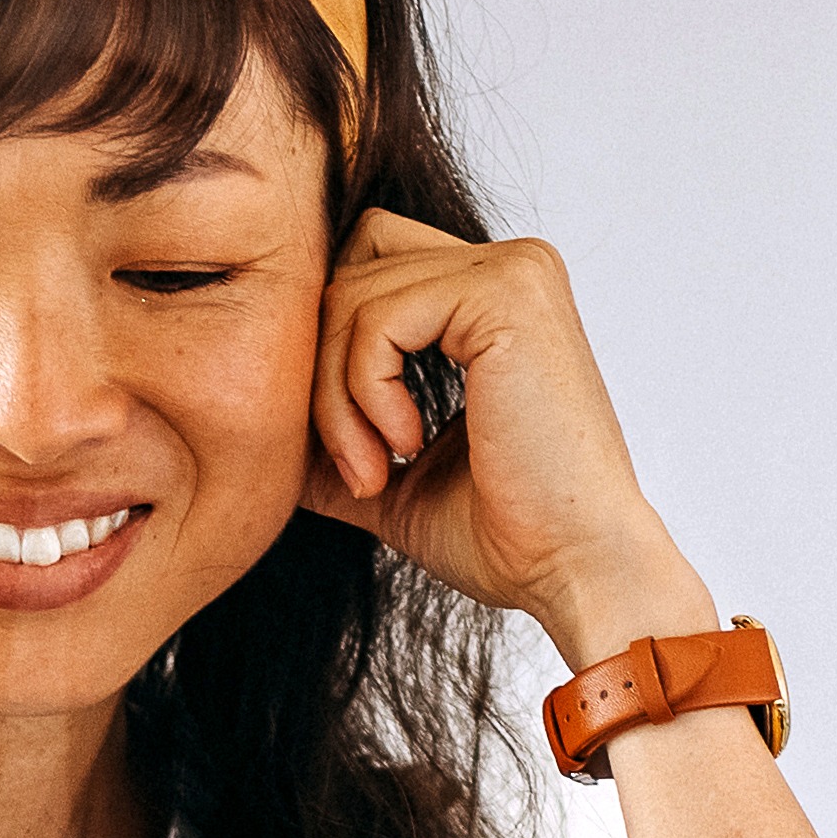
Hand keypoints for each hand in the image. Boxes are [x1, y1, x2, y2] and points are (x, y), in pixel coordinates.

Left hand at [304, 209, 716, 660]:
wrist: (576, 570)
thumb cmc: (507, 536)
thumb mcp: (395, 479)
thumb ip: (336, 441)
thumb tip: (260, 434)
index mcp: (494, 297)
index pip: (367, 270)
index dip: (333, 350)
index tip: (353, 454)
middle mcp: (511, 267)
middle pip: (350, 268)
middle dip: (325, 370)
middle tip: (355, 466)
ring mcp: (513, 271)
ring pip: (351, 294)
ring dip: (338, 397)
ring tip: (374, 471)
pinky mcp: (505, 294)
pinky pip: (376, 316)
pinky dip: (365, 390)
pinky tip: (405, 446)